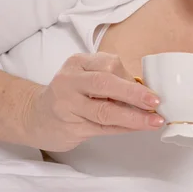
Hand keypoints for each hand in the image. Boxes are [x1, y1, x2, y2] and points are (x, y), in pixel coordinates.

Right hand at [22, 52, 163, 151]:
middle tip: (156, 101)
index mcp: (77, 63)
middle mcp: (70, 82)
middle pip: (104, 84)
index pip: (108, 64)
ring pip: (105, 111)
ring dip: (134, 117)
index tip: (152, 88)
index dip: (131, 78)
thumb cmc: (70, 94)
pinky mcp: (71, 127)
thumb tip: (147, 90)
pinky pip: (103, 128)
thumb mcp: (85, 76)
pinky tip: (139, 128)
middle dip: (134, 94)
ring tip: (154, 120)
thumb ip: (112, 79)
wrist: (36, 116)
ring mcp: (68, 106)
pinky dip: (124, 128)